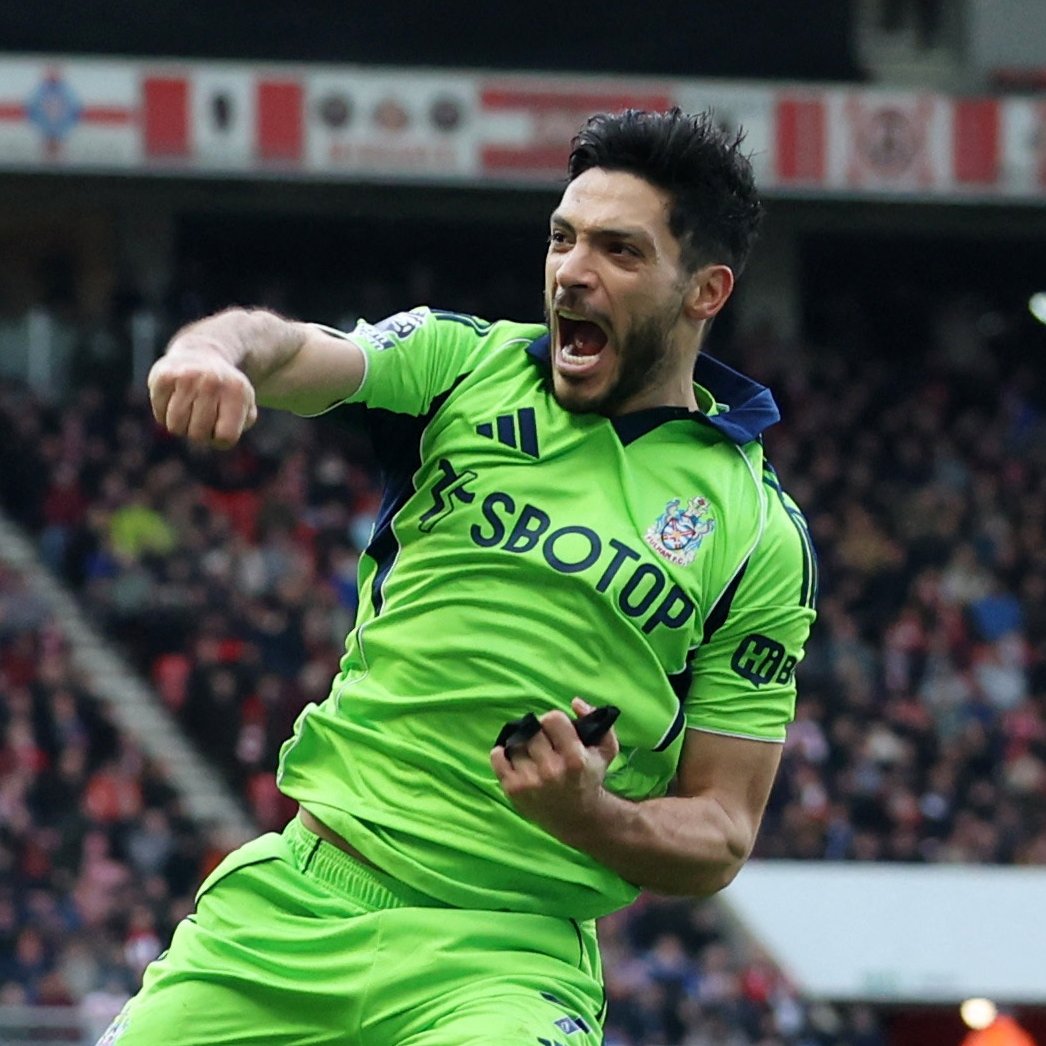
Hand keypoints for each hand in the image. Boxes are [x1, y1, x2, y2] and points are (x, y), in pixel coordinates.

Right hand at [148, 339, 257, 449]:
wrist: (201, 354)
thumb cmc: (224, 391)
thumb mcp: (244, 407)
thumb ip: (240, 425)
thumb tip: (220, 436)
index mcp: (237, 391)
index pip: (225, 437)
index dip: (220, 439)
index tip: (220, 426)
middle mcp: (212, 382)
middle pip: (198, 434)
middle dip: (200, 433)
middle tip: (203, 415)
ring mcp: (186, 377)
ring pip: (175, 426)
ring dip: (181, 425)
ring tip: (190, 407)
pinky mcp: (163, 376)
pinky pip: (160, 413)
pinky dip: (165, 413)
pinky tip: (175, 397)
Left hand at [490, 697, 619, 842]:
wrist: (577, 818)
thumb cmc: (590, 777)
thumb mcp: (606, 749)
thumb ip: (596, 720)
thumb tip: (575, 702)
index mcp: (574, 759)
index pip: (553, 719)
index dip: (555, 721)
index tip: (557, 730)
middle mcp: (550, 770)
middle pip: (532, 730)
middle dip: (538, 731)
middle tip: (543, 740)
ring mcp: (529, 780)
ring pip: (515, 743)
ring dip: (522, 743)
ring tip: (531, 751)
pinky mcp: (513, 789)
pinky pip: (497, 758)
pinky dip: (502, 753)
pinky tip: (514, 757)